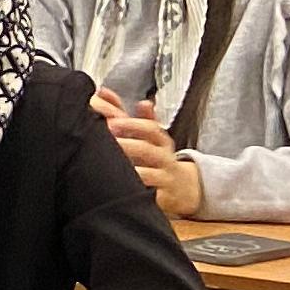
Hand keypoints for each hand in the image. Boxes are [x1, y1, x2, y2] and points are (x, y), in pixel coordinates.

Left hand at [93, 96, 201, 214]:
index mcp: (159, 140)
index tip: (111, 122)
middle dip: (126, 145)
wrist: (185, 187)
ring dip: (129, 170)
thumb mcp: (149, 135)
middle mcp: (164, 157)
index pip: (150, 128)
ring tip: (110, 166)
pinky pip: (151, 196)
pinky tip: (122, 189)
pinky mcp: (163, 198)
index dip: (132, 124)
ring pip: (147, 174)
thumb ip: (126, 114)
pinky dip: (137, 193)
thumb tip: (104, 91)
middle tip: (105, 142)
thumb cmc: (157, 157)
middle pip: (146, 149)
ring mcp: (164, 178)